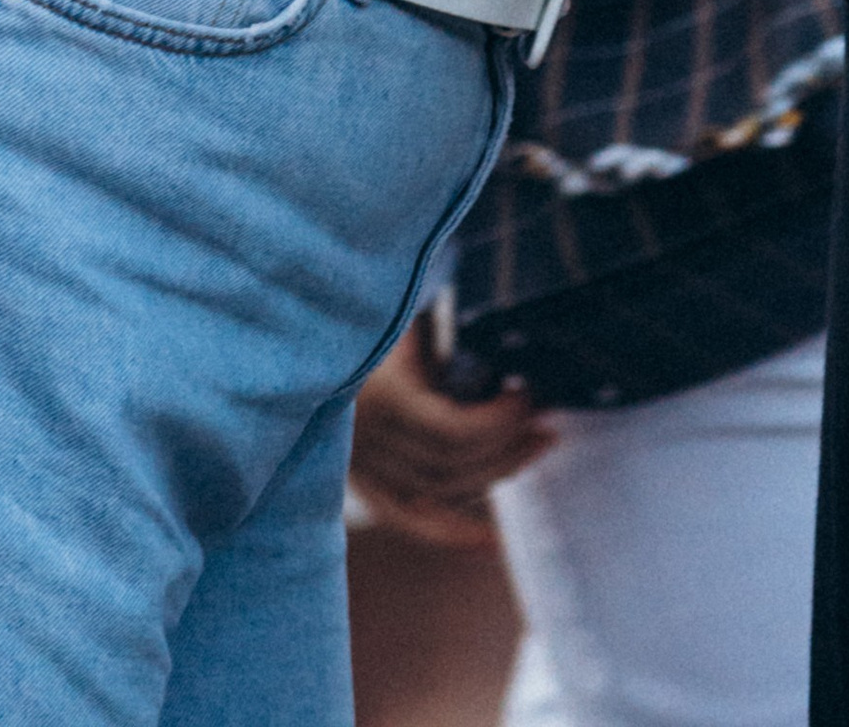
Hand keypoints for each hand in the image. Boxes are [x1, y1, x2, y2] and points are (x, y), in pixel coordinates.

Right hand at [348, 324, 551, 549]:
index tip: (526, 394)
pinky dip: (451, 533)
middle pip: (451, 466)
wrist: (303, 333)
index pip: (451, 432)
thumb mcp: (402, 305)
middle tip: (545, 419)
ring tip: (535, 444)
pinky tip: (491, 542)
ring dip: (494, 472)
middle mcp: (367, 440)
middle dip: (508, 444)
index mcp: (379, 395)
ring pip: (438, 493)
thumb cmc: (362, 306)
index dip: (498, 421)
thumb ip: (440, 322)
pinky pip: (408, 518)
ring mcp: (361, 464)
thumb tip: (500, 321)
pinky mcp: (360, 477)